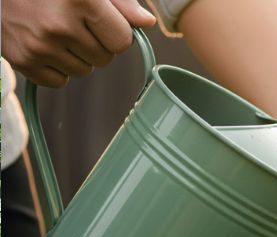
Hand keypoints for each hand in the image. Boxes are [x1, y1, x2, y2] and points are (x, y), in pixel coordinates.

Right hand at [2, 0, 155, 87]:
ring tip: (55, 30)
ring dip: (76, 56)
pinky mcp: (23, 61)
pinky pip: (59, 82)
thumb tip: (147, 22)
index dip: (115, 33)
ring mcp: (39, 45)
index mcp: (81, 0)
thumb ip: (120, 1)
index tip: (99, 20)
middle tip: (72, 23)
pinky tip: (43, 43)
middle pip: (105, 60)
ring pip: (84, 72)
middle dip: (96, 44)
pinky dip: (56, 68)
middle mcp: (59, 25)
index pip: (122, 42)